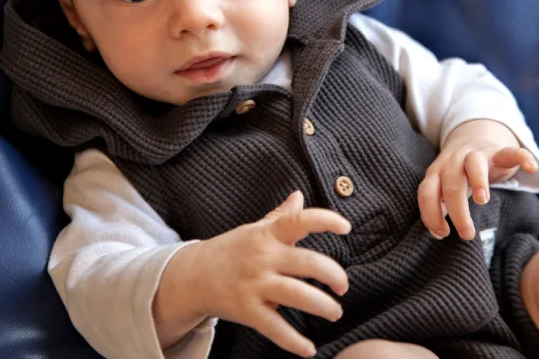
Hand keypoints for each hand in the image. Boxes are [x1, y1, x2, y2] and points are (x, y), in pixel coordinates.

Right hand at [155, 191, 349, 356]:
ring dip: (323, 306)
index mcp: (268, 235)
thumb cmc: (232, 250)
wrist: (192, 276)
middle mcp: (263, 257)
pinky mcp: (246, 310)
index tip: (346, 227)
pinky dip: (293, 341)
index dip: (325, 221)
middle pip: (307, 263)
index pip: (299, 221)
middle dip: (333, 275)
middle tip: (343, 286)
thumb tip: (299, 196)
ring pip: (297, 295)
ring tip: (335, 312)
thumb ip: (280, 216)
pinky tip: (309, 348)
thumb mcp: (255, 230)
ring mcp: (255, 284)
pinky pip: (274, 328)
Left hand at [417, 119, 537, 240]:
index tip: (443, 233)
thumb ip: (440, 207)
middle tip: (467, 234)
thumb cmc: (458, 174)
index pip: (427, 192)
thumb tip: (438, 233)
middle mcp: (454, 161)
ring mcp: (477, 154)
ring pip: (474, 164)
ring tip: (482, 201)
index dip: (431, 214)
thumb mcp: (444, 187)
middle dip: (457, 211)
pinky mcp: (499, 152)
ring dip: (477, 181)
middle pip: (452, 184)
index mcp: (437, 172)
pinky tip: (530, 168)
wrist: (473, 139)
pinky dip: (522, 157)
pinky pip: (511, 152)